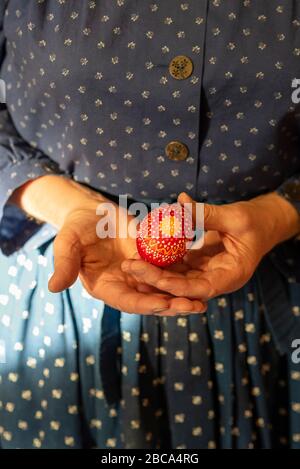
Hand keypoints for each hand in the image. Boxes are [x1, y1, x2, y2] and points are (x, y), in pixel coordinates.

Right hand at [48, 199, 205, 314]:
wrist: (91, 213)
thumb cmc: (76, 227)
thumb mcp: (68, 243)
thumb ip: (64, 264)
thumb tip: (53, 288)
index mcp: (105, 287)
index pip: (126, 301)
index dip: (145, 303)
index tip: (164, 304)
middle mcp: (125, 285)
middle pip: (150, 299)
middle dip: (172, 305)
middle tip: (195, 307)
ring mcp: (139, 275)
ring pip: (163, 288)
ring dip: (183, 294)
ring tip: (205, 299)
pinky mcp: (151, 261)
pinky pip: (168, 269)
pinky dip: (184, 273)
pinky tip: (204, 275)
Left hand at [121, 191, 299, 300]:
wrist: (264, 222)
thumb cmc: (256, 221)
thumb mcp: (235, 217)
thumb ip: (207, 215)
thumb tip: (179, 204)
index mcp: (230, 277)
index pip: (198, 289)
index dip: (173, 285)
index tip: (149, 275)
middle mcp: (216, 279)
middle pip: (182, 286)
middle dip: (155, 278)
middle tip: (130, 265)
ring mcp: (207, 272)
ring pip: (176, 276)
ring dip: (154, 269)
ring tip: (130, 259)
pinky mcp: (199, 263)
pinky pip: (178, 262)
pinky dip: (162, 256)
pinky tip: (144, 247)